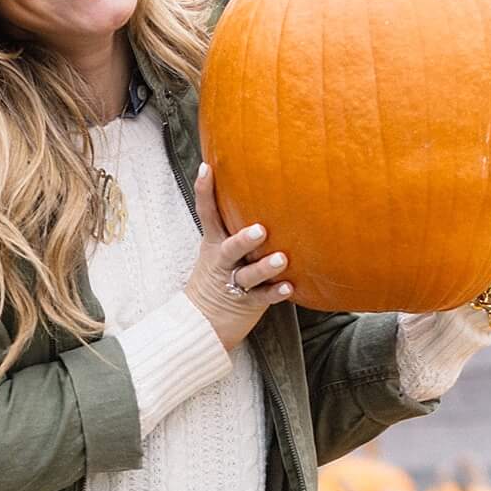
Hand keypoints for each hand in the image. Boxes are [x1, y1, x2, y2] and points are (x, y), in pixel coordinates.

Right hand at [187, 163, 293, 350]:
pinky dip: (275, 292)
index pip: (207, 214)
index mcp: (214, 244)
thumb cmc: (218, 278)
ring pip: (248, 274)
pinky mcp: (247, 302)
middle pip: (230, 248)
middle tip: (260, 230)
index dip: (204, 191)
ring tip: (281, 259)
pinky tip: (289, 287)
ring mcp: (234, 282)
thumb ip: (233, 225)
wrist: (201, 322)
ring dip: (265, 267)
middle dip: (243, 239)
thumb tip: (259, 191)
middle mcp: (222, 262)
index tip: (207, 168)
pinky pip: (262, 297)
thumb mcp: (218, 250)